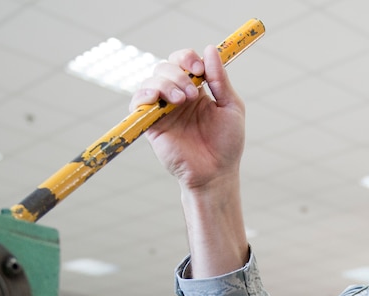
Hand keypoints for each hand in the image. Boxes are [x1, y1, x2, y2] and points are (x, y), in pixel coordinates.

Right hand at [131, 45, 244, 190]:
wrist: (216, 173)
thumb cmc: (227, 143)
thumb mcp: (231, 107)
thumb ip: (220, 80)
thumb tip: (211, 49)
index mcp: (196, 89)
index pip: (183, 61)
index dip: (187, 58)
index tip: (199, 68)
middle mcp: (177, 97)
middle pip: (165, 67)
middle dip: (178, 74)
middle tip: (193, 93)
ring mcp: (163, 111)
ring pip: (151, 81)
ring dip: (166, 84)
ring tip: (182, 101)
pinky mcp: (151, 126)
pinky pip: (137, 103)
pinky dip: (144, 95)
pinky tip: (157, 99)